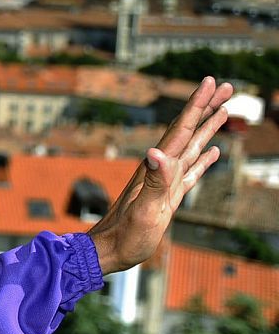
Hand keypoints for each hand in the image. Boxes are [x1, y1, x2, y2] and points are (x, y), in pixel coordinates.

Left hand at [88, 75, 232, 275]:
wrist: (108, 252)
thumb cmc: (125, 236)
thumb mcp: (144, 211)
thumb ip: (153, 183)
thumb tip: (156, 152)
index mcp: (157, 169)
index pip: (181, 130)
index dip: (196, 105)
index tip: (210, 81)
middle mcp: (161, 170)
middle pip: (188, 131)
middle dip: (205, 107)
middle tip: (225, 86)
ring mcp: (166, 182)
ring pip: (192, 147)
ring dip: (208, 127)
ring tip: (224, 109)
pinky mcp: (168, 197)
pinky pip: (190, 171)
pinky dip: (204, 159)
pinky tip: (214, 152)